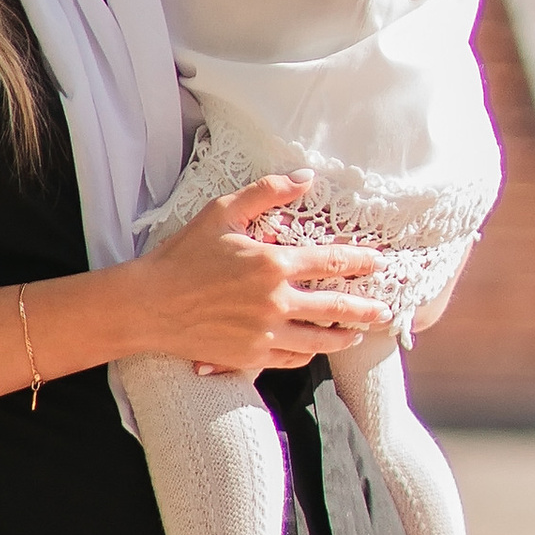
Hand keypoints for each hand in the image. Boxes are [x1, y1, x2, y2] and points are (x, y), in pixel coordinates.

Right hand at [131, 177, 383, 373]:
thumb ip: (266, 193)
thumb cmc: (183, 255)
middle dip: (366, 308)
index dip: (360, 261)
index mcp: (272, 263)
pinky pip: (292, 358)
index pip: (331, 262)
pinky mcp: (251, 356)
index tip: (379, 263)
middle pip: (336, 307)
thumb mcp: (222, 212)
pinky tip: (314, 349)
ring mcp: (265, 332)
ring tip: (358, 335)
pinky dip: (308, 354)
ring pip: (319, 340)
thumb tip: (306, 177)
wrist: (149, 305)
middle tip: (385, 310)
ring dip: (344, 337)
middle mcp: (276, 301)